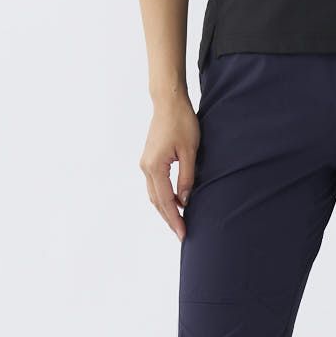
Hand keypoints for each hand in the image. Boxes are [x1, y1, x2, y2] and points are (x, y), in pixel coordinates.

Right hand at [139, 95, 199, 240]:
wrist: (168, 102)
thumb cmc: (182, 122)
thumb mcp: (190, 150)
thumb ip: (187, 177)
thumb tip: (185, 200)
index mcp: (155, 166)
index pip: (165, 200)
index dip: (175, 218)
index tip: (183, 233)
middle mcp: (146, 167)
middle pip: (156, 201)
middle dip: (169, 218)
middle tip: (181, 234)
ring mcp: (145, 163)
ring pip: (154, 194)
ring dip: (166, 208)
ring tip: (180, 221)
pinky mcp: (149, 159)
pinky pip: (155, 184)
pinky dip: (164, 196)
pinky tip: (176, 201)